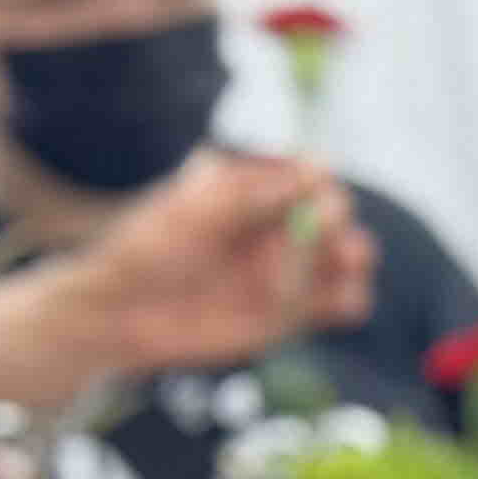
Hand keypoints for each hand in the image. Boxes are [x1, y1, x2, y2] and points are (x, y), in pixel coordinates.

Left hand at [66, 151, 377, 369]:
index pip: (312, 175)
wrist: (124, 312)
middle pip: (336, 216)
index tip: (314, 196)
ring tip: (339, 265)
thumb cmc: (149, 248)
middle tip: (325, 236)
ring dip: (353, 259)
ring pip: (348, 257)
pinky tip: (336, 301)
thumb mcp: (198, 208)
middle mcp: (278, 226)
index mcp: (255, 190)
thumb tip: (323, 166)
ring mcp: (289, 269)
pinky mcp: (295, 312)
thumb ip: (258, 190)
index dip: (320, 184)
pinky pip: (344, 303)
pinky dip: (351, 299)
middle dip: (338, 223)